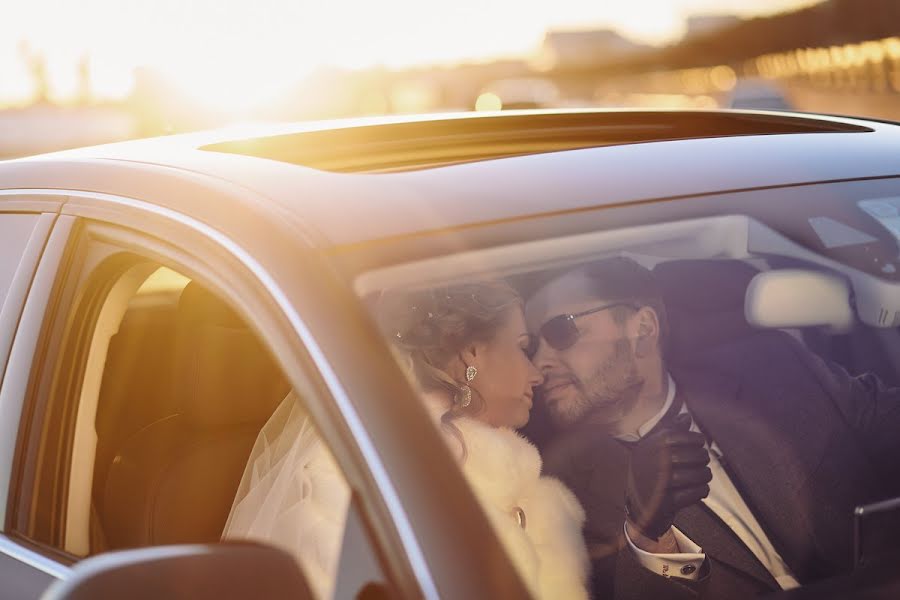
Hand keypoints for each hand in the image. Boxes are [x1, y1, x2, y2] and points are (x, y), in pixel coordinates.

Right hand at [624, 413, 711, 539]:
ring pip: (689, 476)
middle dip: (701, 457)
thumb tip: (686, 416)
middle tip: (705, 460)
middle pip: (683, 456)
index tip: (700, 442)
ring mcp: (655, 484)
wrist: (639, 506)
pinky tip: (702, 489)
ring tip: (706, 474)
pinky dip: (700, 491)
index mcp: (647, 448)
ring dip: (703, 475)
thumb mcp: (654, 450)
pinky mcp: (663, 503)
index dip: (692, 438)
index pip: (673, 437)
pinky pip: (689, 495)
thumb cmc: (650, 472)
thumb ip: (670, 432)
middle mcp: (649, 465)